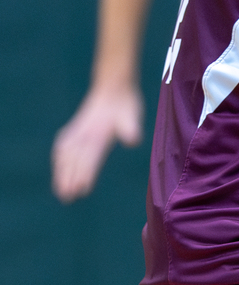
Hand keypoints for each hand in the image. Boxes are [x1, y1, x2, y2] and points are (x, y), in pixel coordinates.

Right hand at [51, 83, 143, 201]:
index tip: (81, 189)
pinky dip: (60, 158)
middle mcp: (85, 133)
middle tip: (66, 198)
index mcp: (98, 133)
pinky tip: (59, 166)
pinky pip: (63, 146)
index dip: (85, 174)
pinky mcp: (76, 129)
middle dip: (69, 179)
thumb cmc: (126, 104)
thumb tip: (133, 140)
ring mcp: (78, 130)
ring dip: (62, 172)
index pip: (90, 157)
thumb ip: (131, 128)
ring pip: (66, 155)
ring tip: (61, 191)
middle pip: (74, 160)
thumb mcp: (132, 115)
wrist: (114, 87)